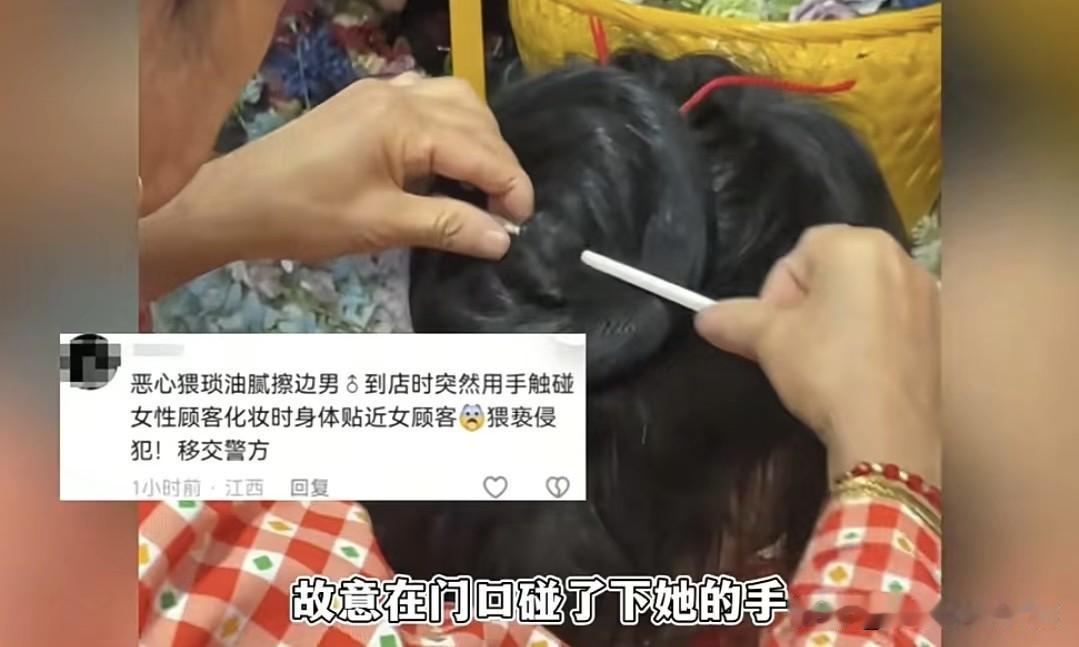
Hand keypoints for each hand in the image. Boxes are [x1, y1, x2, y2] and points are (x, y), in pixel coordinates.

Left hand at [195, 72, 532, 262]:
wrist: (238, 202)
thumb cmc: (307, 215)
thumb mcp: (382, 226)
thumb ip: (448, 225)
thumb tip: (503, 239)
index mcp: (403, 122)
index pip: (480, 150)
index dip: (511, 186)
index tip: (523, 223)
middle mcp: (397, 94)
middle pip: (475, 119)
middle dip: (499, 163)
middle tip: (506, 210)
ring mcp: (378, 92)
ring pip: (454, 100)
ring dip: (479, 138)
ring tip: (482, 183)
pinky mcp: (363, 102)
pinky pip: (424, 98)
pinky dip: (448, 124)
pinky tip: (445, 155)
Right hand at [695, 225, 940, 482]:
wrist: (889, 433)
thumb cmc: (826, 370)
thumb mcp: (768, 341)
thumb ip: (734, 319)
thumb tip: (704, 317)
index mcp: (857, 245)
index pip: (797, 254)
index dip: (776, 292)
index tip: (772, 332)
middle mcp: (899, 256)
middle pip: (833, 269)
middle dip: (807, 303)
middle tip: (794, 346)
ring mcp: (925, 292)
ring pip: (862, 293)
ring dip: (837, 318)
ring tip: (824, 361)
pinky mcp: (938, 327)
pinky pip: (890, 316)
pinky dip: (868, 334)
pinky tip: (856, 370)